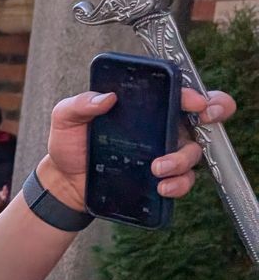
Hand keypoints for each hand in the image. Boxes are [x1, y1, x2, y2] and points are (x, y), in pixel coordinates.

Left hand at [40, 86, 236, 210]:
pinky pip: (184, 180)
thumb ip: (79, 104)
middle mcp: (162, 126)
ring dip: (182, 159)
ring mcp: (165, 152)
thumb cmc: (69, 144)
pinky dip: (179, 183)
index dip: (194, 93)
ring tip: (157, 168)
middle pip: (203, 115)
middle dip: (215, 111)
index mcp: (145, 107)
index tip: (194, 101)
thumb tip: (105, 97)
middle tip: (205, 118)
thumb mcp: (66, 118)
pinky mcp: (162, 177)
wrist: (64, 180)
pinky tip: (162, 187)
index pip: (178, 92)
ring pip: (193, 151)